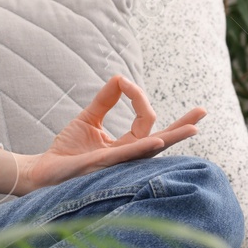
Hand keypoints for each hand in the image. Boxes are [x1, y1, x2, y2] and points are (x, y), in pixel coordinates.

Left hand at [0, 75, 205, 196]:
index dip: (138, 97)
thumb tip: (120, 78)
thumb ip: (105, 101)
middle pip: (162, 139)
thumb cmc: (67, 150)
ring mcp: (119, 162)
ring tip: (193, 128)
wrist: (44, 169)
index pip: (145, 119)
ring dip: (173, 137)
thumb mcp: (88, 119)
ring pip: (151, 148)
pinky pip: (128, 154)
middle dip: (182, 126)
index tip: (124, 83)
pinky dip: (144, 147)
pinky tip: (159, 140)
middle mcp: (128, 155)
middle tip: (203, 111)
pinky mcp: (104, 164)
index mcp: (127, 145)